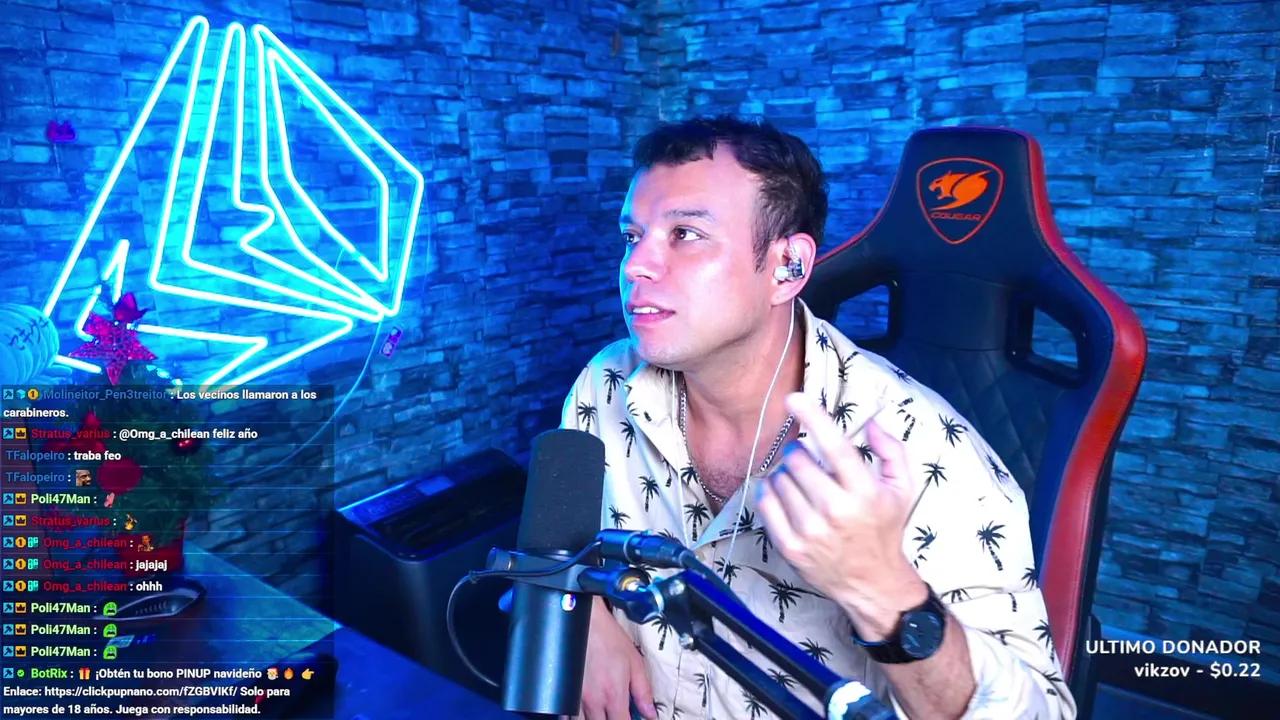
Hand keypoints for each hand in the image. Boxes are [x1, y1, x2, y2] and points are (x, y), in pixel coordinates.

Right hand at [566, 597, 655, 719]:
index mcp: (614, 696)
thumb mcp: (635, 662)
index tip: (627, 717)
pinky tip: (581, 708)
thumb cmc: (609, 638)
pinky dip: (573, 715)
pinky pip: (566, 713)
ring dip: (591, 719)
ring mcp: (575, 698)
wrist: (585, 621)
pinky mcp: (563, 690)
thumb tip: (651, 714)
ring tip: (599, 710)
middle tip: (613, 712)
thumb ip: (643, 691)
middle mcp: (594, 701)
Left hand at [756, 393, 927, 639]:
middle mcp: (836, 511)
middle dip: (799, 453)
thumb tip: (872, 424)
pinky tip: (785, 494)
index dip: (812, 417)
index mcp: (865, 492)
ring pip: (779, 478)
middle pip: (797, 459)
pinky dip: (770, 491)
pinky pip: (765, 502)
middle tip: (810, 463)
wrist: (872, 583)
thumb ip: (892, 451)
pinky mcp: (790, 547)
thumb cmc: (885, 529)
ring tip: (803, 485)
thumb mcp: (902, 489)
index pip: (834, 446)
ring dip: (786, 473)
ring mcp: (810, 531)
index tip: (794, 398)